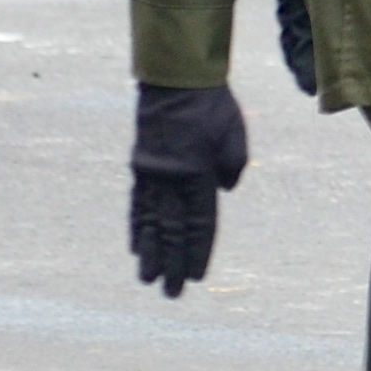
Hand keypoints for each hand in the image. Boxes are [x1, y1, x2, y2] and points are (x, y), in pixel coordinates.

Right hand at [130, 80, 250, 293]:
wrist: (175, 78)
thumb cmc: (212, 105)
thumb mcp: (234, 133)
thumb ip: (233, 166)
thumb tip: (222, 193)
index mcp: (197, 173)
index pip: (199, 223)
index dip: (197, 252)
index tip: (194, 276)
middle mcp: (170, 179)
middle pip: (172, 230)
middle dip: (171, 263)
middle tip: (169, 293)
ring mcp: (151, 174)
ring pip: (150, 222)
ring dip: (150, 253)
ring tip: (147, 279)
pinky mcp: (140, 166)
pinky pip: (138, 204)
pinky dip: (137, 227)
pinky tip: (135, 246)